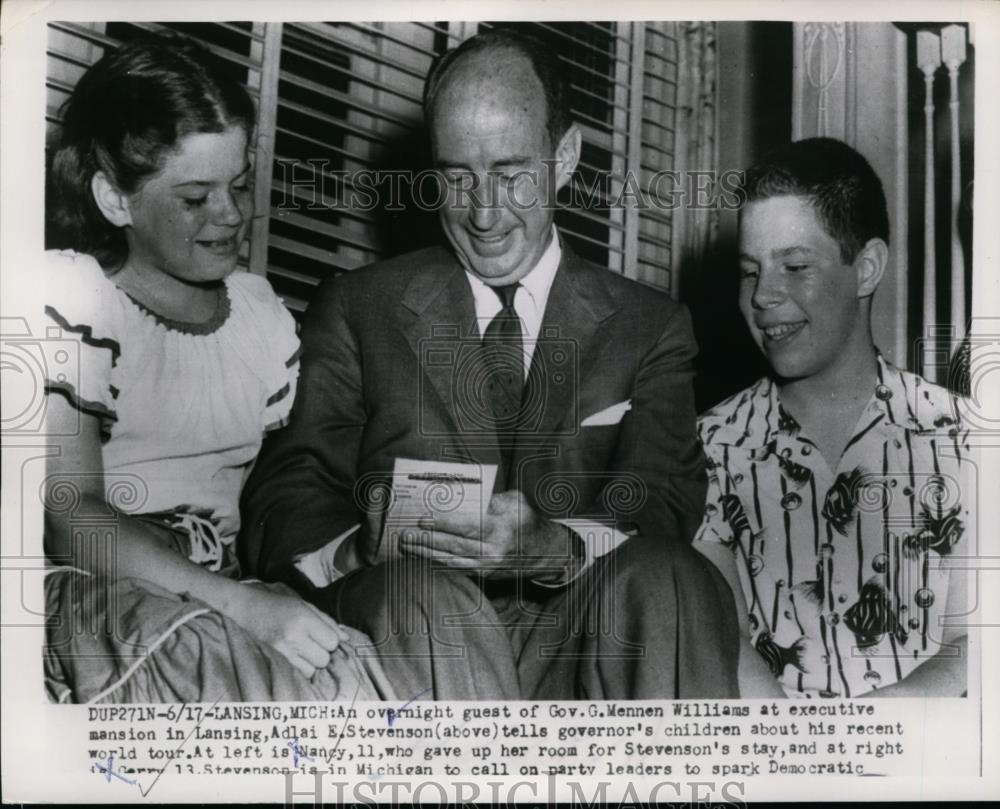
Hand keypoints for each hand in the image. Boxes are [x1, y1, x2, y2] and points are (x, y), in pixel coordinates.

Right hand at [234, 586, 348, 678]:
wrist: (243, 609)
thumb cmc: (277, 605)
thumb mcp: (305, 605)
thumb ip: (327, 621)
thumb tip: (346, 638)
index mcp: (303, 618)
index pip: (332, 642)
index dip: (330, 640)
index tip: (321, 636)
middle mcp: (293, 636)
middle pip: (323, 659)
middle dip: (321, 653)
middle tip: (310, 644)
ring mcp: (281, 651)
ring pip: (311, 670)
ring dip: (310, 663)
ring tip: (300, 651)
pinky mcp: (272, 661)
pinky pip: (297, 675)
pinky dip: (299, 669)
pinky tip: (293, 658)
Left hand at [403, 490, 582, 579]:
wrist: (546, 552)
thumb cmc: (527, 519)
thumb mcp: (516, 501)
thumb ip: (491, 498)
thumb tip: (462, 496)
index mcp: (503, 527)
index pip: (468, 525)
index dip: (444, 523)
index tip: (423, 517)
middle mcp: (495, 549)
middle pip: (455, 545)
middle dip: (428, 540)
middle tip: (405, 535)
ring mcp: (489, 566)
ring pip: (453, 560)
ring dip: (426, 554)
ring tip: (406, 547)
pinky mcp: (486, 576)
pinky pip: (457, 570)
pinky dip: (437, 564)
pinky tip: (421, 558)